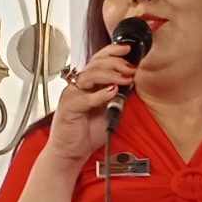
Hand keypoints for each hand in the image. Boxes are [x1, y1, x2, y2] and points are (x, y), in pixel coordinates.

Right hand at [43, 40, 138, 167]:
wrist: (71, 152)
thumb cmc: (86, 132)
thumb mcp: (109, 111)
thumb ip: (118, 97)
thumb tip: (132, 81)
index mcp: (87, 84)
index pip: (99, 60)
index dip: (112, 51)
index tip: (128, 49)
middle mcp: (79, 86)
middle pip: (95, 63)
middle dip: (115, 62)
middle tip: (130, 68)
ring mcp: (72, 95)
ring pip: (91, 75)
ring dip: (111, 75)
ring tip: (126, 79)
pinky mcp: (69, 107)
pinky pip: (86, 98)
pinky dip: (100, 94)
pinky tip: (112, 93)